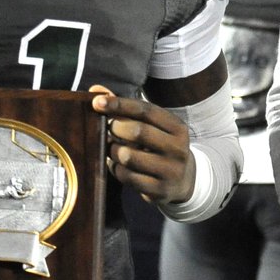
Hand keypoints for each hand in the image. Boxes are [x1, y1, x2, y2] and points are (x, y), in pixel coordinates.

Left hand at [91, 85, 194, 203]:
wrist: (183, 181)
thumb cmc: (160, 146)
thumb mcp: (152, 126)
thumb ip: (125, 108)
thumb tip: (96, 89)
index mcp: (177, 127)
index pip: (146, 110)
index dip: (120, 104)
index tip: (97, 102)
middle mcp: (177, 148)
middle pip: (138, 132)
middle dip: (115, 128)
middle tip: (107, 129)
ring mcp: (170, 170)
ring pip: (129, 156)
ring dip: (112, 150)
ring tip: (111, 147)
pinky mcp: (159, 190)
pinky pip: (127, 177)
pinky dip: (115, 168)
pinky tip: (116, 164)